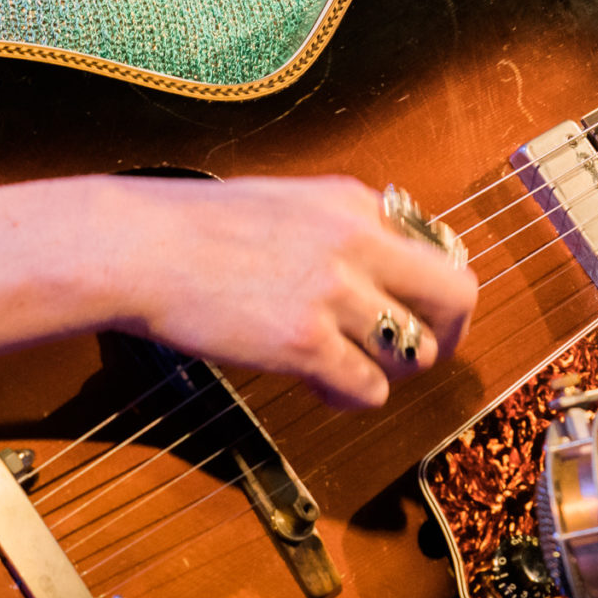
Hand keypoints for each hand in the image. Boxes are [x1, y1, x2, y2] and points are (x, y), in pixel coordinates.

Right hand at [124, 173, 477, 409]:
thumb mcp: (291, 201)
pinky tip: (325, 388)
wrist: (141, 248)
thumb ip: (344, 226)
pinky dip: (353, 396)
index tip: (423, 310)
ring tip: (356, 369)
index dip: (436, 289)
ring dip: (392, 370)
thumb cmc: (200, 226)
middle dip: (450, 333)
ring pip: (414, 352)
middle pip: (455, 296)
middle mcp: (358, 242)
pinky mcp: (304, 343)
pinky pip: (367, 388)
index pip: (439, 248)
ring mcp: (334, 294)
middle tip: (425, 353)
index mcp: (356, 203)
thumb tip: (386, 261)